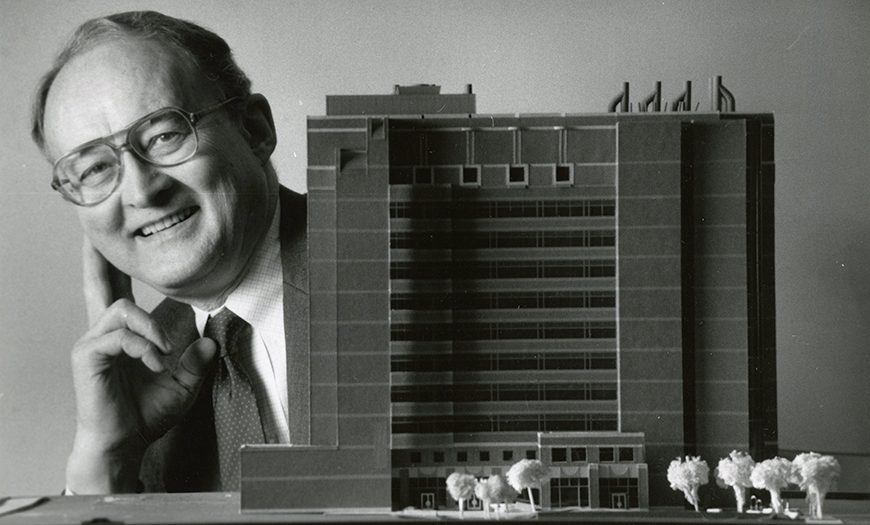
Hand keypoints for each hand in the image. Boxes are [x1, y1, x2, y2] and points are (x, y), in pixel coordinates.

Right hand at [66, 240, 216, 493]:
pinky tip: (155, 362)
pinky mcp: (88, 356)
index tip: (128, 241)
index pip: (120, 290)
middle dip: (100, 257)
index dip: (120, 265)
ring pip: (122, 309)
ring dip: (151, 328)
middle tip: (96, 233)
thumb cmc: (147, 413)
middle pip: (100, 283)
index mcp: (124, 332)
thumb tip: (209, 340)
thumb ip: (196, 361)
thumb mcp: (184, 384)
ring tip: (165, 353)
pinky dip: (143, 345)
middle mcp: (105, 331)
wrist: (126, 443)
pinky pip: (119, 335)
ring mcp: (94, 342)